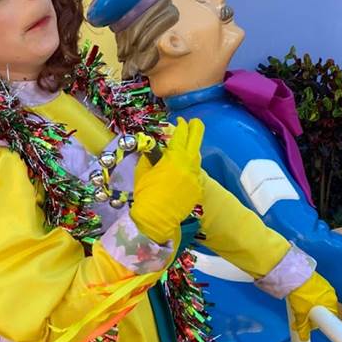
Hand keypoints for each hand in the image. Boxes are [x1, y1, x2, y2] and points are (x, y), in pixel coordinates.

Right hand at [130, 118, 203, 241]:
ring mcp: (195, 176)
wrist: (157, 220)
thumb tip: (154, 149)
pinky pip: (195, 172)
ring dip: (191, 149)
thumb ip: (151, 157)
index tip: (179, 122)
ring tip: (185, 147)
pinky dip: (190, 167)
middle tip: (192, 123)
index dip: (180, 126)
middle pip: (196, 138)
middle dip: (195, 128)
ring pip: (197, 156)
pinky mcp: (198, 188)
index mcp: (174, 157)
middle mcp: (189, 164)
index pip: (181, 134)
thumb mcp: (143, 172)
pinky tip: (183, 169)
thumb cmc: (146, 195)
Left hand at [287, 272, 337, 341]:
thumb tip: (304, 337)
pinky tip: (302, 296)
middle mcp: (331, 294)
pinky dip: (311, 295)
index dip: (321, 323)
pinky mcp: (319, 280)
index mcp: (331, 303)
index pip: (331, 319)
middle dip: (314, 314)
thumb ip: (303, 327)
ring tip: (300, 304)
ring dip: (312, 305)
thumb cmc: (300, 294)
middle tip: (302, 315)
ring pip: (321, 301)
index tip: (311, 325)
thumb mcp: (300, 314)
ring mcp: (326, 286)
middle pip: (325, 310)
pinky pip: (317, 292)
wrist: (293, 275)